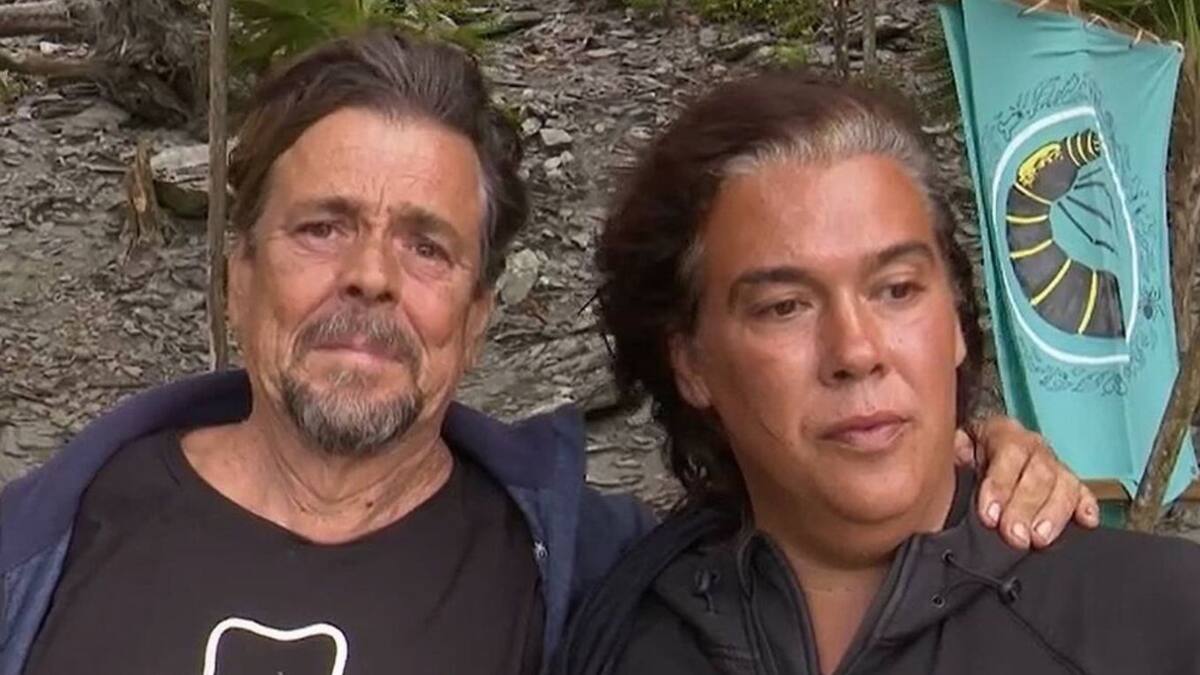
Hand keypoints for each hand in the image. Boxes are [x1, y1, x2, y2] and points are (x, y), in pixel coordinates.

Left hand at [957, 415, 1099, 549]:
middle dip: (1025, 508)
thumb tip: (958, 460)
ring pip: (1063, 485)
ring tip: (1040, 538)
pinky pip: (1083, 492)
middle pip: (1038, 474)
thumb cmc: (964, 451)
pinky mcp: (1069, 483)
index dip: (1000, 486)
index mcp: (1002, 432)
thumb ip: (953, 451)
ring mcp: (1054, 464)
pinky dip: (1085, 506)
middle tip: (1016, 536)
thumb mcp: (953, 444)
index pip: (1007, 454)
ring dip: (1053, 514)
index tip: (990, 516)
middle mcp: (1033, 446)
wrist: (981, 443)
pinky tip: (1086, 520)